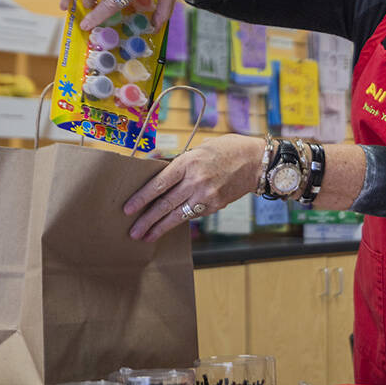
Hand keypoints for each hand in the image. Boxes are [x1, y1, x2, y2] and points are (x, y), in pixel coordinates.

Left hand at [124, 135, 263, 241]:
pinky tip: (169, 226)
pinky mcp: (216, 205)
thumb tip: (159, 172)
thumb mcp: (201, 148)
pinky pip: (193, 214)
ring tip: (146, 237)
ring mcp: (207, 195)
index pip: (159, 184)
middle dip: (146, 220)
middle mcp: (196, 180)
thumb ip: (181, 162)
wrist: (257, 161)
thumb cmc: (228, 149)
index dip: (141, 198)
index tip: (128, 209)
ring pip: (177, 215)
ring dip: (160, 227)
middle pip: (165, 204)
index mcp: (188, 162)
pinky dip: (180, 220)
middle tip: (133, 232)